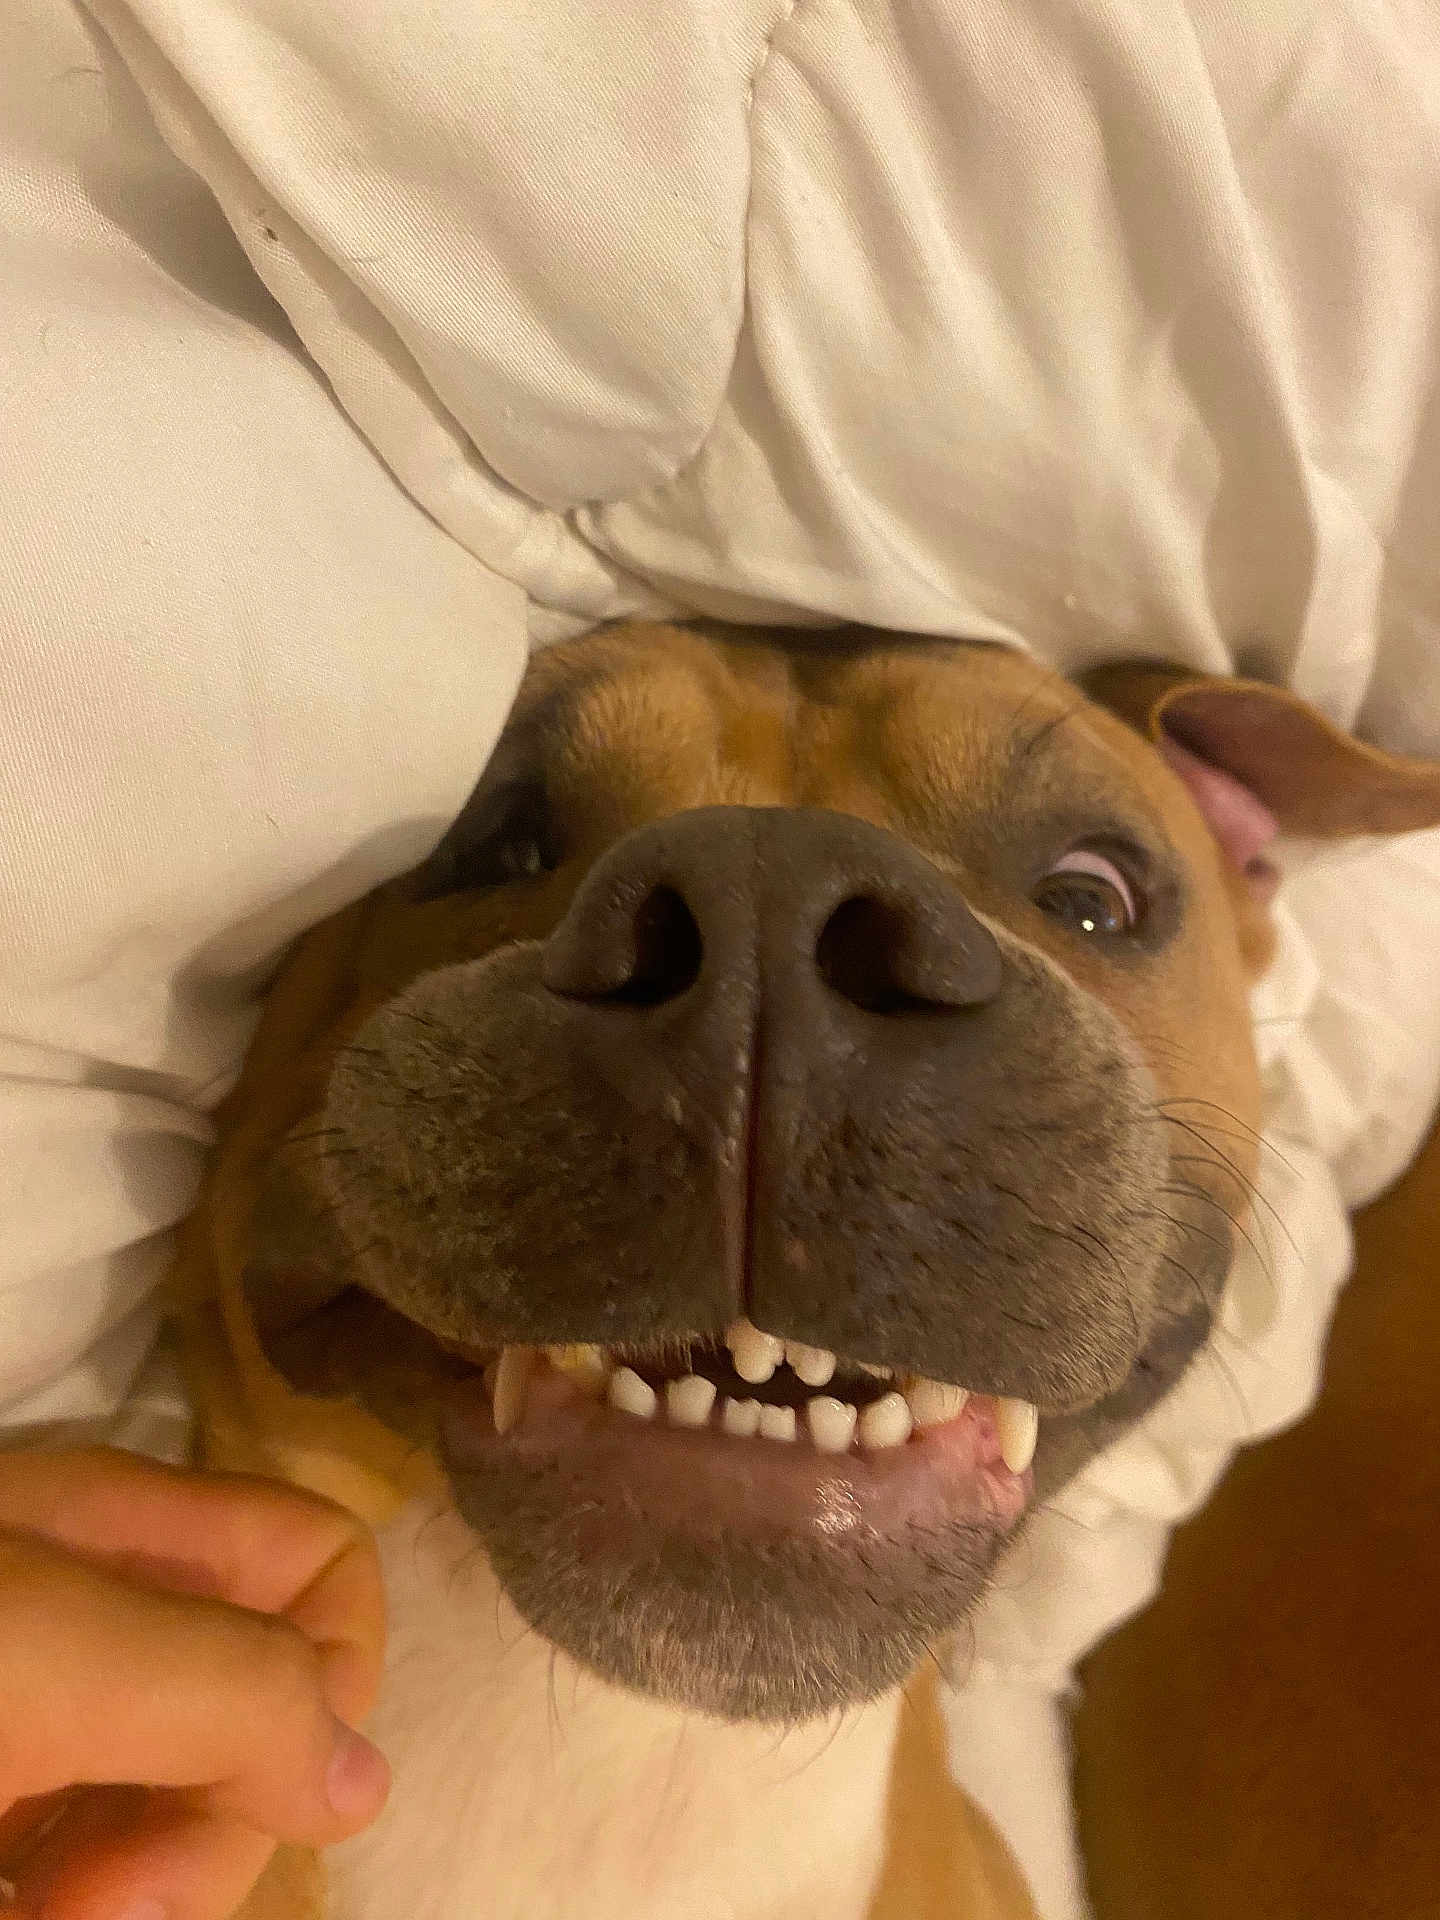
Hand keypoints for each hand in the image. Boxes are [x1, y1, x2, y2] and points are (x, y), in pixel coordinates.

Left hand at [0, 1447, 388, 1919]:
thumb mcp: (44, 1648)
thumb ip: (229, 1686)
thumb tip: (365, 1781)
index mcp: (127, 1529)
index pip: (324, 1560)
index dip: (330, 1675)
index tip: (247, 1781)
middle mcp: (97, 1612)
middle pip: (261, 1714)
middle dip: (216, 1832)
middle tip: (111, 1907)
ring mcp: (33, 1714)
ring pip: (179, 1811)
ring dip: (146, 1893)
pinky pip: (91, 1860)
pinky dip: (81, 1904)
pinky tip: (28, 1914)